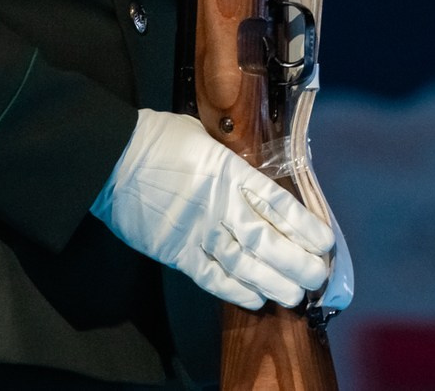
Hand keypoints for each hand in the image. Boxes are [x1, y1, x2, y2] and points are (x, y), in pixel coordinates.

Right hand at [90, 109, 334, 308]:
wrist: (109, 159)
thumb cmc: (157, 139)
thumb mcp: (204, 135)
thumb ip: (232, 158)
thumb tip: (255, 173)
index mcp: (228, 171)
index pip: (276, 204)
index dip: (304, 226)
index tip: (325, 241)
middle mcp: (217, 205)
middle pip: (266, 240)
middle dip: (297, 262)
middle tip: (317, 276)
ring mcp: (195, 231)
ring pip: (243, 264)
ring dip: (273, 282)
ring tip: (296, 295)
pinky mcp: (174, 252)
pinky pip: (210, 277)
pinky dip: (235, 291)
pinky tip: (256, 298)